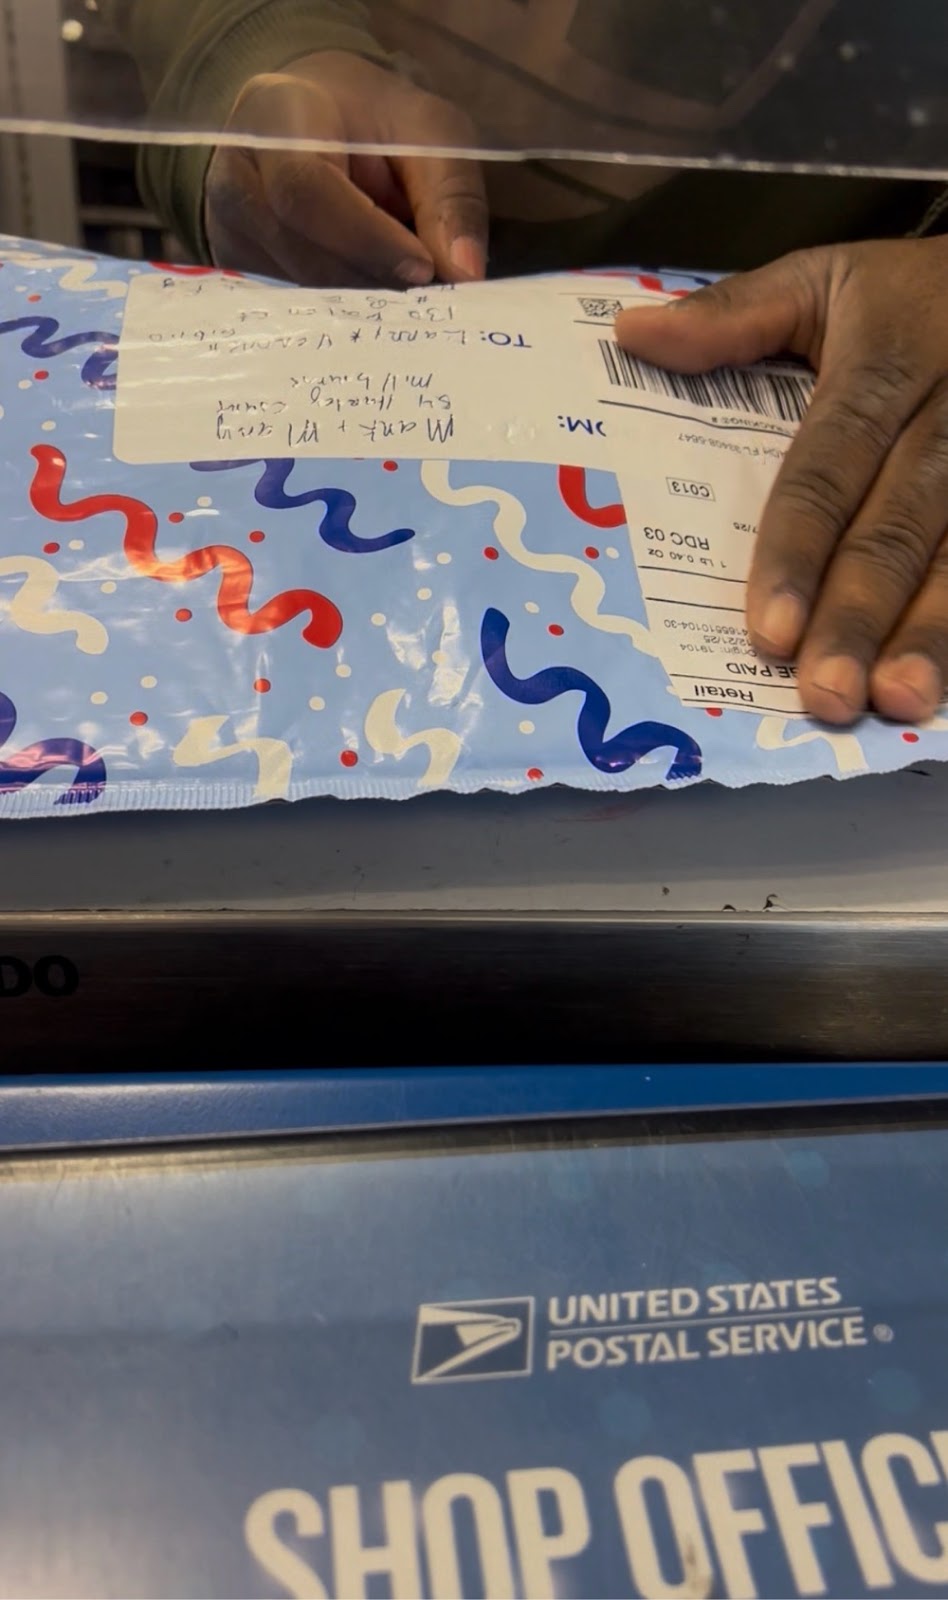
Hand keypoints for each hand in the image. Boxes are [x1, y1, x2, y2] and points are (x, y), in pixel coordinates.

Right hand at [205, 51, 488, 289]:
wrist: (315, 123)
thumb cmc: (375, 123)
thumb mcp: (429, 133)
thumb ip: (450, 196)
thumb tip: (466, 274)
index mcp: (275, 118)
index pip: (305, 190)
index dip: (365, 240)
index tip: (423, 270)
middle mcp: (236, 177)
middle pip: (300, 254)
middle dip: (373, 283)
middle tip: (430, 299)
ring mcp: (227, 230)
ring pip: (296, 294)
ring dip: (361, 308)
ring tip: (406, 299)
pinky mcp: (239, 273)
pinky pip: (289, 312)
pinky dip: (341, 320)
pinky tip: (375, 310)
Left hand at [615, 237, 947, 724]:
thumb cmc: (904, 296)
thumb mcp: (823, 281)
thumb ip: (735, 315)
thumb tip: (634, 337)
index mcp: (883, 363)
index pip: (829, 467)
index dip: (798, 550)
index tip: (770, 628)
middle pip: (897, 528)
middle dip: (859, 616)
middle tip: (824, 693)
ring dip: (930, 635)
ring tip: (895, 700)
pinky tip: (942, 686)